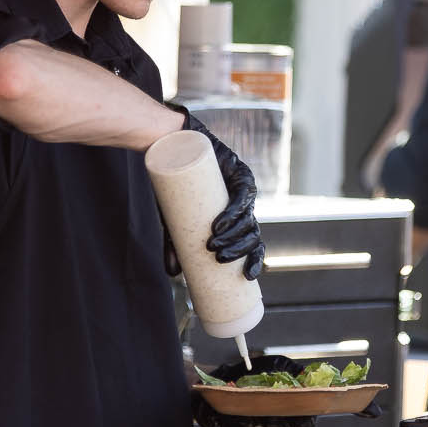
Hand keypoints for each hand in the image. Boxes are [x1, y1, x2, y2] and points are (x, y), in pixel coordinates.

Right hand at [181, 108, 264, 279]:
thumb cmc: (177, 189)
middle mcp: (245, 205)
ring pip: (248, 216)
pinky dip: (231, 212)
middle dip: (240, 249)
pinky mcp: (240, 172)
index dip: (255, 259)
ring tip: (212, 245)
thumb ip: (174, 245)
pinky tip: (220, 225)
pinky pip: (241, 195)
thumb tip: (172, 274)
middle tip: (218, 258)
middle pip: (254, 232)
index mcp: (238, 220)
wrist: (173, 150)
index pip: (254, 243)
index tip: (248, 276)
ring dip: (233, 234)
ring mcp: (244, 188)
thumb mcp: (175, 220)